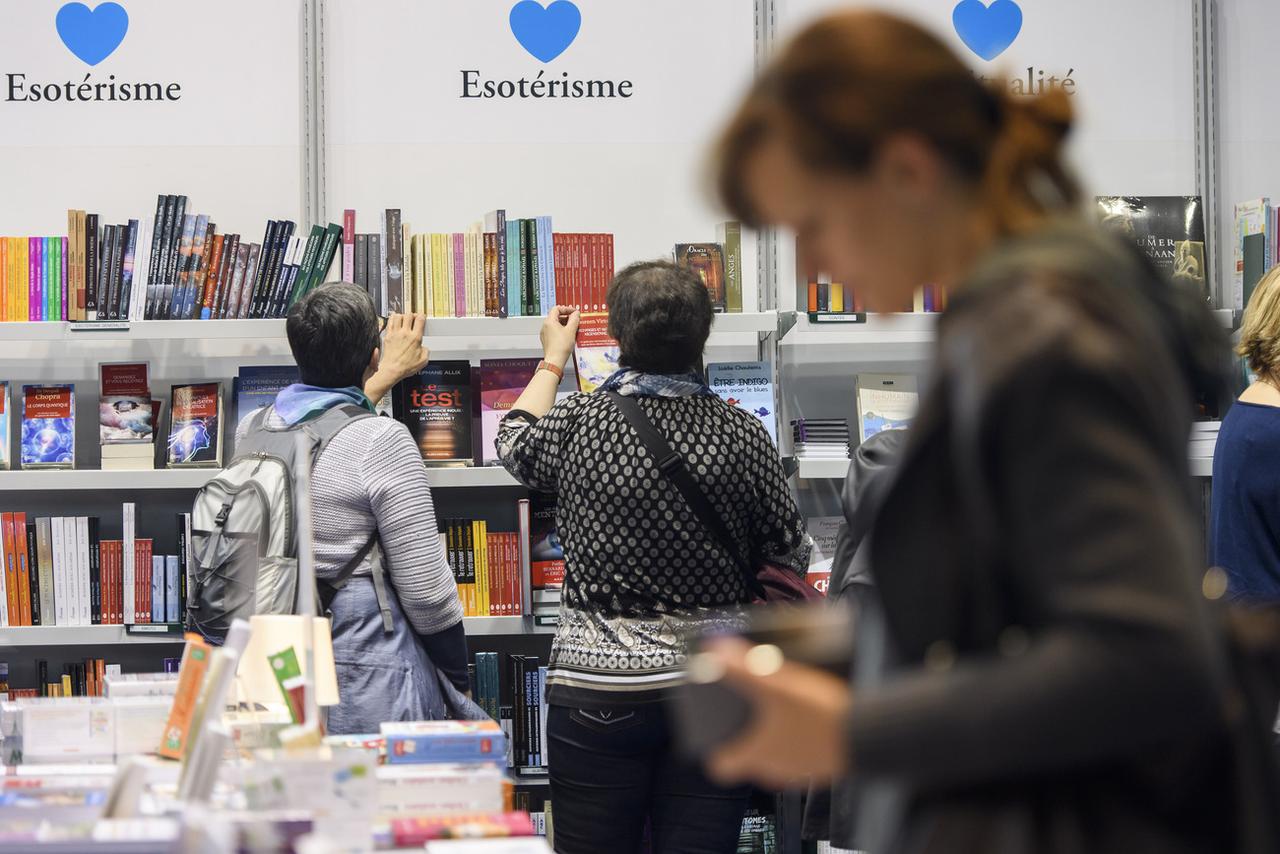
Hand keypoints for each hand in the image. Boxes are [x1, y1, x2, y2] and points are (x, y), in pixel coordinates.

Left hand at [377, 313, 429, 381]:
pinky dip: (393, 318)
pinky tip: (395, 320)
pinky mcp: (388, 336)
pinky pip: (390, 322)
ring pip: (398, 316)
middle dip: (412, 315)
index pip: (420, 319)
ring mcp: (395, 334)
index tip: (422, 318)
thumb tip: (424, 348)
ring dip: (402, 316)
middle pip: (409, 315)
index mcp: (415, 338)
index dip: (422, 316)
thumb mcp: (423, 360)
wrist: (392, 370)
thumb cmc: (405, 367)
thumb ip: (426, 351)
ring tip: (404, 319)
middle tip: (413, 318)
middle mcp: (405, 333)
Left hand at [541, 306, 579, 366]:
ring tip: (573, 328)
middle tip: (575, 320)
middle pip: (556, 316)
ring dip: (564, 324)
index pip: (557, 308)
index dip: (567, 309)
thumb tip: (576, 313)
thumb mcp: (571, 330)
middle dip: (566, 317)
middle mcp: (545, 326)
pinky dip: (561, 330)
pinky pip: (554, 331)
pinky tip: (568, 336)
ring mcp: (545, 333)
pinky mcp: (547, 340)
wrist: (555, 360)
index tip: (574, 312)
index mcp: (549, 321)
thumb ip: (574, 319)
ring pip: (555, 324)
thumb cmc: (561, 347)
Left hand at [701, 637, 852, 788]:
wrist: (866, 733)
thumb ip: (742, 667)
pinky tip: (806, 716)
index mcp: (754, 754)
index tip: (715, 734)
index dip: (714, 749)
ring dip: (772, 735)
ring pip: (774, 756)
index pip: (720, 767)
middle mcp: (772, 768)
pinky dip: (796, 738)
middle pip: (747, 757)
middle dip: (745, 733)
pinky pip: (799, 754)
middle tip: (750, 710)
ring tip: (780, 709)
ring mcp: (797, 770)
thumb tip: (717, 651)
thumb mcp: (775, 684)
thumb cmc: (821, 717)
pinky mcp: (819, 766)